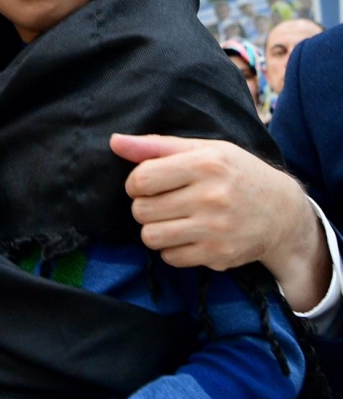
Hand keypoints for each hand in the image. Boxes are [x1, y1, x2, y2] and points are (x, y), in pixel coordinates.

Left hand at [111, 133, 329, 309]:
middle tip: (165, 203)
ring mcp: (215, 228)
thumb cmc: (236, 174)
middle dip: (146, 207)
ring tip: (173, 220)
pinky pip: (169, 257)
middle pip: (141, 210)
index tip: (148, 184)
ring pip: (150, 237)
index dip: (135, 183)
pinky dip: (172, 249)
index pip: (142, 178)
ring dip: (155, 230)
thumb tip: (115, 142)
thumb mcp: (204, 150)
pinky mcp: (217, 255)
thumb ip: (157, 146)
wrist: (282, 213)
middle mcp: (211, 196)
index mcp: (206, 163)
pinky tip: (189, 236)